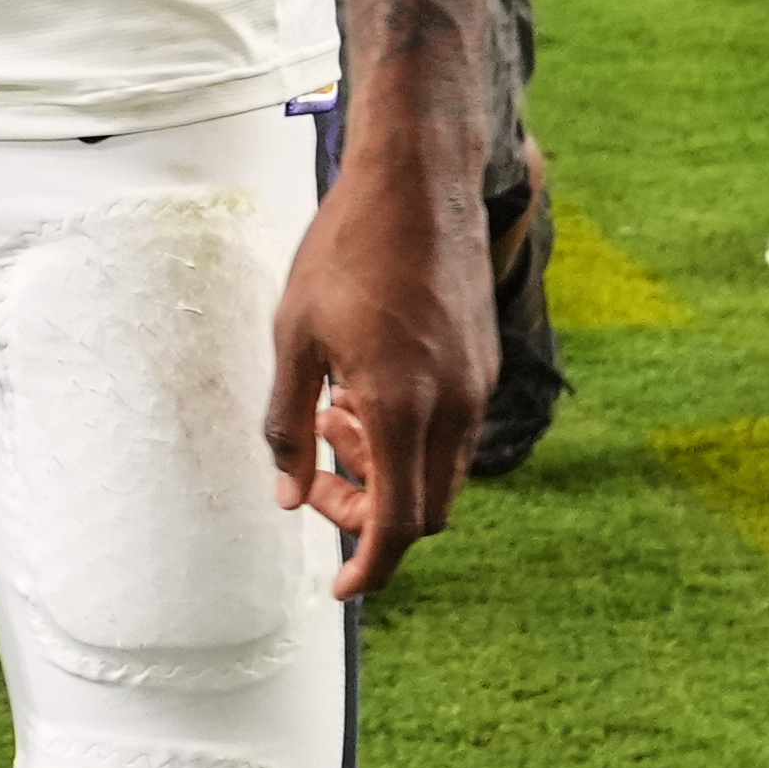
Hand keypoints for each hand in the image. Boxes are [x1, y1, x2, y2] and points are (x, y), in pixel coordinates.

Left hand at [266, 145, 493, 602]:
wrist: (417, 181)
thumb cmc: (346, 250)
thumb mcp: (293, 337)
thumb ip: (286, 424)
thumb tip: (285, 494)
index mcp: (401, 407)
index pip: (398, 525)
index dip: (369, 567)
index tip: (340, 587)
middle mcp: (452, 406)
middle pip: (426, 511)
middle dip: (370, 516)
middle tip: (316, 481)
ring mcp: (476, 383)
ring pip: (441, 471)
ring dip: (387, 471)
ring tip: (332, 418)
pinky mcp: (483, 360)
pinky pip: (453, 430)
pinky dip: (410, 437)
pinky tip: (364, 389)